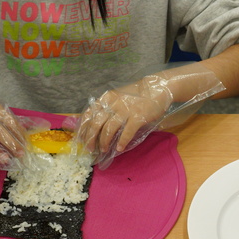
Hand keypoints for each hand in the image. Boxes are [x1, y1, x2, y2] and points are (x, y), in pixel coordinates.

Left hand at [77, 67, 223, 166]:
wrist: (157, 88)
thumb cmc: (136, 95)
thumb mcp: (117, 97)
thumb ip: (107, 108)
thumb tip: (96, 125)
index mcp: (106, 99)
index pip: (88, 114)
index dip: (83, 128)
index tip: (81, 139)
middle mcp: (113, 104)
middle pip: (96, 124)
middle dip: (91, 139)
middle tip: (90, 148)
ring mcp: (125, 110)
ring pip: (109, 130)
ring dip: (104, 142)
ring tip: (104, 150)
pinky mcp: (138, 117)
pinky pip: (126, 133)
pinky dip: (122, 142)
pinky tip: (119, 148)